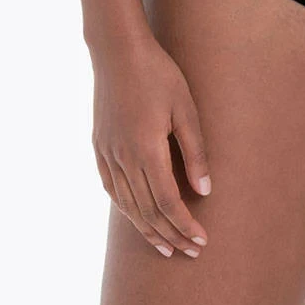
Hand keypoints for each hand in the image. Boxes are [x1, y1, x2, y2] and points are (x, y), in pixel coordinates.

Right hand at [91, 34, 212, 257]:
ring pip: (127, 205)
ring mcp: (107, 154)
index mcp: (146, 150)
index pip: (167, 203)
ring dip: (147, 229)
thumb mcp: (186, 109)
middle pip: (147, 211)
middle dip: (171, 235)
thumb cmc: (158, 74)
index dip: (185, 225)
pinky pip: (112, 189)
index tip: (201, 241)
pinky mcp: (100, 147)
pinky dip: (126, 210)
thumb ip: (195, 152)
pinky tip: (136, 218)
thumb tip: (205, 191)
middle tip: (190, 252)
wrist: (117, 52)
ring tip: (165, 247)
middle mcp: (123, 158)